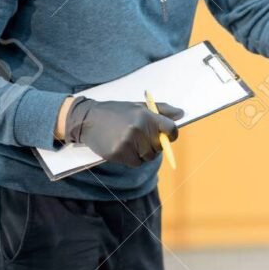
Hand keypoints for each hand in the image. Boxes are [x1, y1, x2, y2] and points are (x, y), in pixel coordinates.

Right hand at [64, 97, 183, 167]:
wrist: (87, 119)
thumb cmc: (116, 112)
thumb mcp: (138, 106)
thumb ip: (161, 110)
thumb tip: (181, 114)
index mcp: (146, 115)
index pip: (170, 129)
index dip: (172, 134)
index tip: (168, 136)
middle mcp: (138, 128)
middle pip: (159, 146)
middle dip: (154, 145)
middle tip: (142, 138)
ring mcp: (128, 142)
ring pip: (148, 157)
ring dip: (143, 153)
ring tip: (131, 142)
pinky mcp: (118, 153)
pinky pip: (135, 163)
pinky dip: (132, 159)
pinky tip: (123, 148)